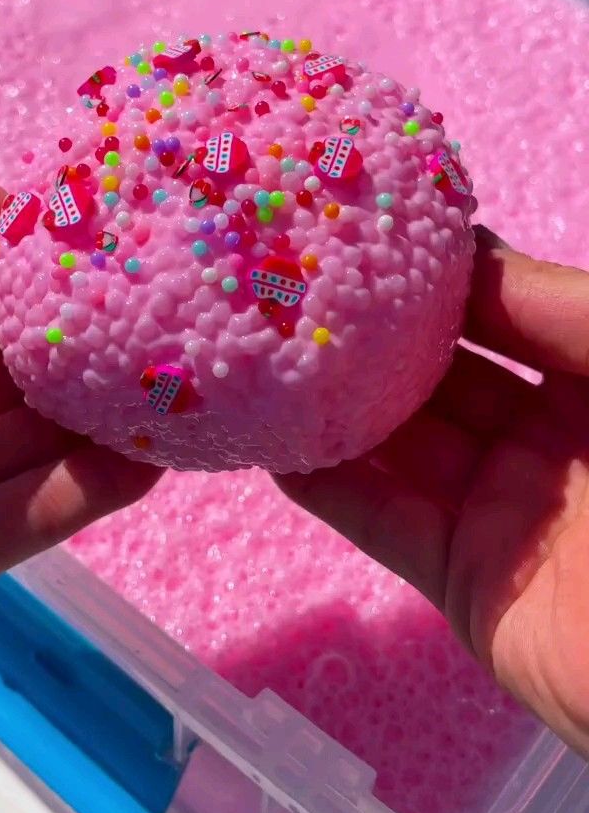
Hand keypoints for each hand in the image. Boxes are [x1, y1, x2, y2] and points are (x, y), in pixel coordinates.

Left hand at [0, 187, 159, 667]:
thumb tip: (1, 205)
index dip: (34, 253)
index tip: (117, 216)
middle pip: (16, 360)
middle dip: (93, 331)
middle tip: (183, 296)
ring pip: (39, 439)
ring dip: (111, 411)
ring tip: (197, 372)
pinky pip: (31, 519)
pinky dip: (93, 491)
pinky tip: (154, 457)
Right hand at [277, 228, 588, 759]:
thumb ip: (564, 308)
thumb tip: (465, 253)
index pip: (503, 310)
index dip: (439, 273)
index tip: (362, 230)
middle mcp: (546, 438)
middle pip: (440, 373)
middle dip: (371, 332)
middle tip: (288, 285)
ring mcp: (499, 511)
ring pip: (399, 443)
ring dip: (332, 401)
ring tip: (255, 346)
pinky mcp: (461, 582)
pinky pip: (381, 520)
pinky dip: (325, 482)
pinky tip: (269, 437)